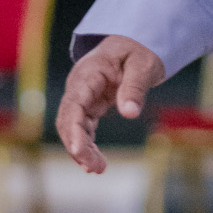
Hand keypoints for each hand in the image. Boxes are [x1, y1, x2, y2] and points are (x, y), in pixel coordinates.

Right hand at [56, 35, 165, 173]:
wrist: (134, 44)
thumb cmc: (138, 51)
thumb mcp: (143, 65)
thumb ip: (135, 87)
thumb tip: (130, 113)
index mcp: (89, 73)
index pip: (75, 103)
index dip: (73, 128)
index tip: (79, 150)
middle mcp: (79, 86)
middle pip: (68, 119)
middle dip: (77, 145)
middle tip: (94, 168)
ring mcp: (82, 96)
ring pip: (73, 127)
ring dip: (81, 149)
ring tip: (97, 169)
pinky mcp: (89, 106)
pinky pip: (82, 128)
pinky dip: (87, 145)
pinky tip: (95, 163)